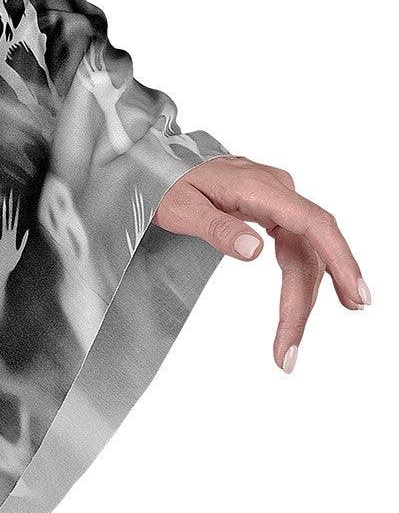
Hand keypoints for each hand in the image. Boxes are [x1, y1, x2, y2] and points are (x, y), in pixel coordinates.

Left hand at [152, 155, 368, 370]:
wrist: (159, 159)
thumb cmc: (165, 181)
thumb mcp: (180, 207)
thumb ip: (216, 228)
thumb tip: (254, 251)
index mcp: (261, 188)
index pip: (313, 224)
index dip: (340, 260)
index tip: (354, 296)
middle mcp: (279, 192)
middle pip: (309, 250)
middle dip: (303, 304)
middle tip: (287, 353)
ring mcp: (279, 201)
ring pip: (305, 253)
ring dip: (304, 299)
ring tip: (290, 345)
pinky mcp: (274, 211)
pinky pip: (298, 247)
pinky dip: (303, 279)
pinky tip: (314, 302)